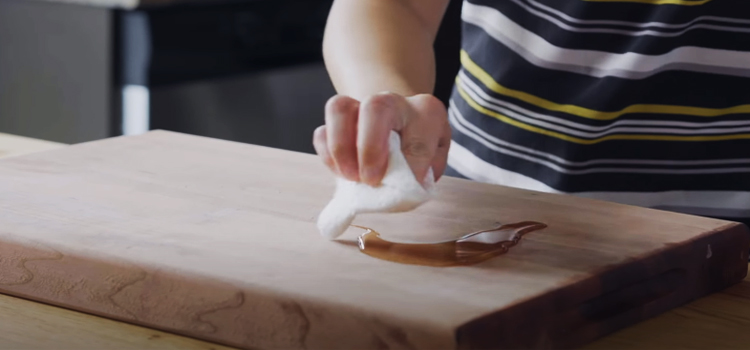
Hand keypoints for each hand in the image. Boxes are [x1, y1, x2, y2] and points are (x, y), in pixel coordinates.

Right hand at [313, 92, 450, 185]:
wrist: (404, 128)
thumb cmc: (421, 152)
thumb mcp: (433, 163)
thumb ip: (423, 173)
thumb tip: (402, 186)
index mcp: (427, 112)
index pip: (419, 137)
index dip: (412, 167)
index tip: (409, 186)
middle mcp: (394, 102)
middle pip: (375, 106)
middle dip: (369, 148)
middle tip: (371, 180)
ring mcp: (362, 105)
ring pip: (339, 108)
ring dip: (341, 149)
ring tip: (351, 178)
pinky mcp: (338, 120)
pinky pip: (322, 131)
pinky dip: (327, 156)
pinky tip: (342, 172)